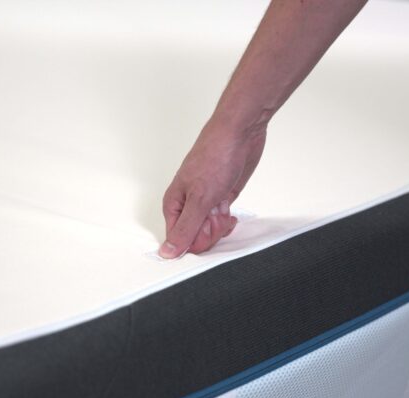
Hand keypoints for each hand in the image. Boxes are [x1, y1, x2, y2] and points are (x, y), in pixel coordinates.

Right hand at [159, 120, 265, 257]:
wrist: (240, 134)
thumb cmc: (215, 155)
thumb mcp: (199, 198)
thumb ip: (184, 229)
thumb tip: (167, 251)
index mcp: (174, 204)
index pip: (178, 239)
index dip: (195, 240)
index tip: (206, 228)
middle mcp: (188, 205)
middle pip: (195, 237)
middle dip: (210, 232)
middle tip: (217, 215)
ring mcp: (205, 203)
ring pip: (210, 231)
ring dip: (220, 226)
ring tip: (224, 209)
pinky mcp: (221, 200)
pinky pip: (222, 223)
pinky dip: (228, 221)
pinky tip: (230, 212)